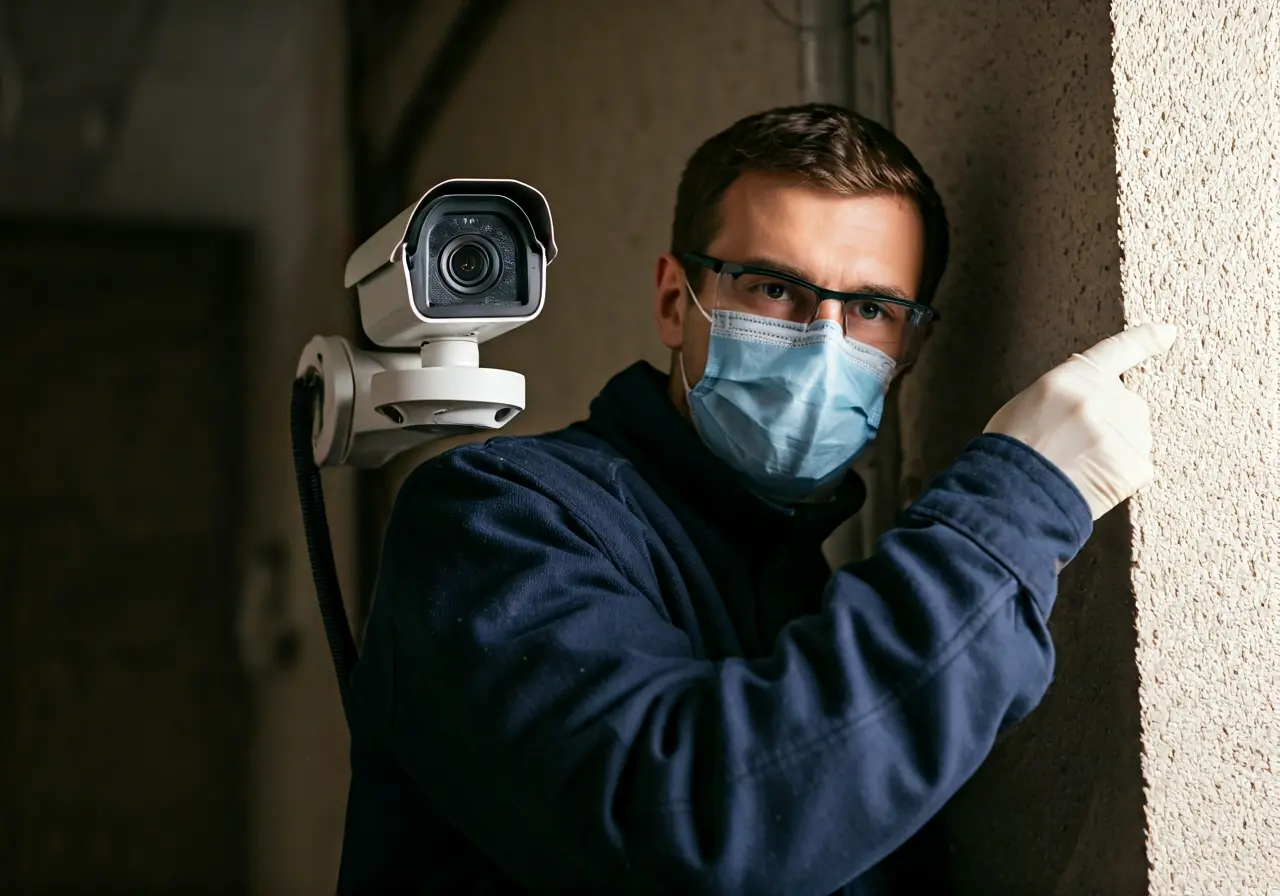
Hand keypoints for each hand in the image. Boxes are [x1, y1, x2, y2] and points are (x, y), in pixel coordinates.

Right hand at [983, 322, 1178, 519]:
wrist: (1013, 494)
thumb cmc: (1012, 451)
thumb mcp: (1028, 403)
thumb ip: (1066, 393)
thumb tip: (1087, 398)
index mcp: (1074, 376)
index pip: (1118, 350)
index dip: (1145, 340)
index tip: (1168, 333)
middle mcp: (1104, 397)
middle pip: (1129, 406)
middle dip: (1113, 424)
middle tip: (1075, 449)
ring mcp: (1123, 430)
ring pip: (1135, 439)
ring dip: (1115, 452)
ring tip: (1078, 468)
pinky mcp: (1136, 464)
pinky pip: (1137, 468)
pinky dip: (1119, 479)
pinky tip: (1092, 483)